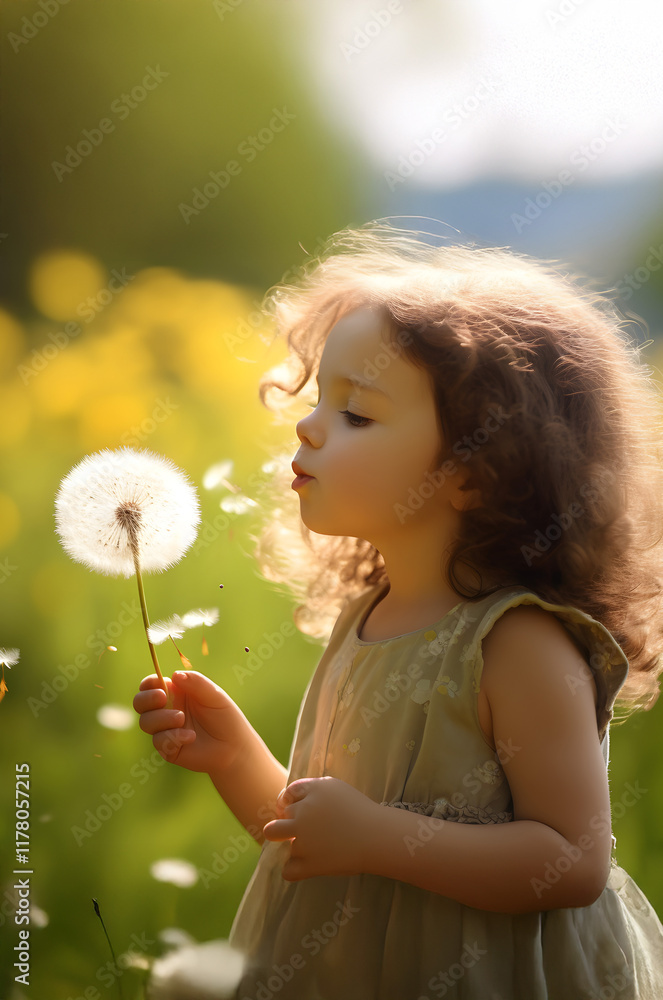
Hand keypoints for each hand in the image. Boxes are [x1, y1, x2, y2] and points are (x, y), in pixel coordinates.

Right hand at [132, 670, 251, 773]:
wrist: (233, 747)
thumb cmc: (225, 717)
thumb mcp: (214, 695)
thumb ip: (196, 682)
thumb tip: (174, 675)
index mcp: (175, 693)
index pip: (151, 685)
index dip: (148, 684)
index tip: (159, 685)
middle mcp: (166, 710)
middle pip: (140, 703)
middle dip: (146, 699)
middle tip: (162, 699)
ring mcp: (165, 729)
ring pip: (146, 722)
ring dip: (162, 718)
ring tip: (182, 719)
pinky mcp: (167, 748)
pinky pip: (158, 741)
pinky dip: (173, 737)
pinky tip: (190, 736)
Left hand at [262, 776, 378, 880]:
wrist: (377, 836)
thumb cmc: (359, 810)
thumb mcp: (334, 788)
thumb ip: (311, 790)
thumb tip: (289, 801)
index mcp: (311, 792)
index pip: (286, 795)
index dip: (288, 804)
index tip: (299, 812)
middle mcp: (302, 814)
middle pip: (275, 822)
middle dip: (283, 827)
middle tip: (300, 832)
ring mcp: (303, 840)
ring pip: (277, 842)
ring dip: (290, 845)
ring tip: (308, 848)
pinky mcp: (309, 864)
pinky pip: (287, 870)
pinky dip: (294, 870)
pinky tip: (307, 865)